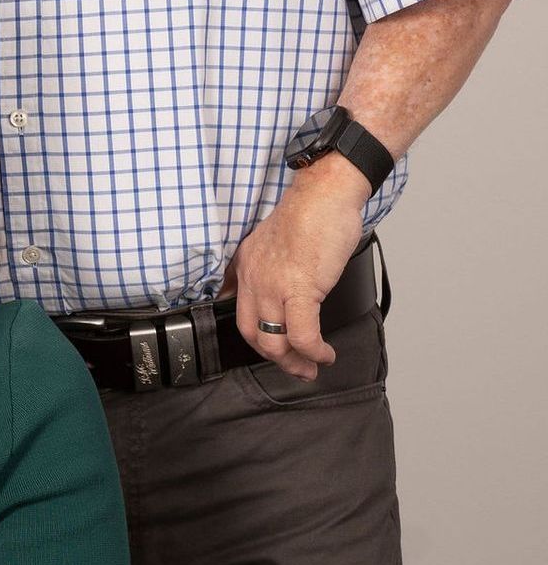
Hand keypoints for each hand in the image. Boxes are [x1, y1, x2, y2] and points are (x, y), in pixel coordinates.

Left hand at [228, 156, 367, 380]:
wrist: (324, 196)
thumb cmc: (309, 215)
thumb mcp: (272, 242)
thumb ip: (268, 266)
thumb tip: (278, 290)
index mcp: (247, 266)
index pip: (238, 312)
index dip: (256, 337)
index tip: (272, 349)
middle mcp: (255, 277)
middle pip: (251, 333)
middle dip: (274, 358)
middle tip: (295, 367)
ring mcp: (275, 284)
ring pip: (273, 341)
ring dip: (295, 362)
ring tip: (312, 366)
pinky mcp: (301, 289)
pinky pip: (302, 335)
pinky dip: (314, 351)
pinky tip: (325, 353)